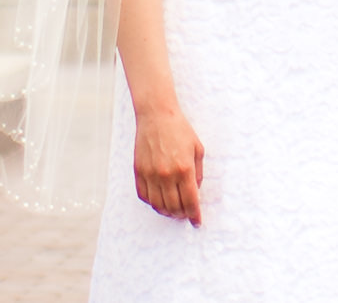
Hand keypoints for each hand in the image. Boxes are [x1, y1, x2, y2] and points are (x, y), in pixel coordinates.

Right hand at [133, 103, 204, 222]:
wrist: (157, 116)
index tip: (196, 222)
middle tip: (185, 215)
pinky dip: (152, 203)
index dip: (194, 215)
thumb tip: (195, 192)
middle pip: (174, 207)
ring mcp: (151, 174)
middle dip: (181, 215)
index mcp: (184, 169)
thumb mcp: (197, 150)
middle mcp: (167, 174)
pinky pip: (144, 196)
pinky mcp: (139, 171)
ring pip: (158, 205)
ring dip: (167, 212)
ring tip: (173, 211)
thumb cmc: (180, 130)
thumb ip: (198, 173)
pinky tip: (159, 200)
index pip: (190, 201)